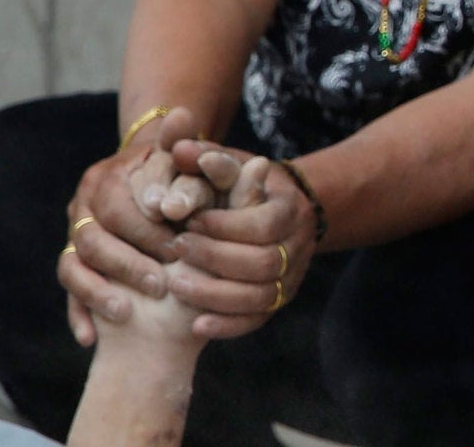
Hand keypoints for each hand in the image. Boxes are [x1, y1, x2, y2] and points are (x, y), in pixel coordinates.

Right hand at [63, 109, 204, 345]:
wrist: (157, 189)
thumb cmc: (179, 177)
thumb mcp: (187, 163)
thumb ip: (187, 145)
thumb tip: (186, 115)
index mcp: (105, 178)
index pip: (117, 207)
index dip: (146, 230)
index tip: (178, 251)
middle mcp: (83, 206)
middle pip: (91, 239)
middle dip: (126, 264)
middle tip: (159, 285)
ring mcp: (73, 236)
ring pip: (72, 266)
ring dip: (98, 291)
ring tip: (128, 312)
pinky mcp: (73, 265)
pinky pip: (67, 292)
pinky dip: (77, 314)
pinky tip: (91, 338)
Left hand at [165, 141, 318, 341]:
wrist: (275, 214)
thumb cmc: (241, 187)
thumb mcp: (228, 165)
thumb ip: (204, 157)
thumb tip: (178, 148)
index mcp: (289, 208)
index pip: (263, 224)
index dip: (224, 226)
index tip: (189, 221)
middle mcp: (298, 244)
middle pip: (264, 263)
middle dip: (216, 259)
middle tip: (176, 251)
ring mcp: (292, 277)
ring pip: (261, 297)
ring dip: (216, 294)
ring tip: (176, 285)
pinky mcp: (279, 301)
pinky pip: (257, 320)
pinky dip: (228, 325)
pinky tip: (196, 325)